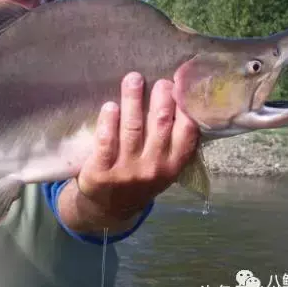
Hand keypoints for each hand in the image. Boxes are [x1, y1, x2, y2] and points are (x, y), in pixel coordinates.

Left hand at [58, 72, 199, 233]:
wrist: (108, 208)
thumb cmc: (140, 177)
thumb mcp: (164, 167)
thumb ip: (172, 141)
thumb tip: (182, 97)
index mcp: (172, 165)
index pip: (187, 133)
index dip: (186, 107)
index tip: (183, 85)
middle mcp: (152, 167)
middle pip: (159, 125)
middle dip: (161, 99)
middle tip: (159, 80)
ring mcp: (126, 171)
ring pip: (131, 128)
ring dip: (132, 100)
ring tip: (133, 79)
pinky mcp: (100, 172)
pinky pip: (106, 142)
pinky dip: (108, 122)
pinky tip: (110, 106)